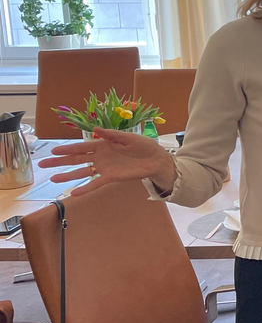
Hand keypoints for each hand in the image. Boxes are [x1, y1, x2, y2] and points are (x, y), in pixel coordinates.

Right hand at [38, 127, 175, 197]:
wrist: (156, 160)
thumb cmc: (143, 146)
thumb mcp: (128, 137)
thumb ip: (111, 134)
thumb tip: (95, 129)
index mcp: (103, 144)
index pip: (82, 146)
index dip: (68, 148)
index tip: (53, 150)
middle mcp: (101, 156)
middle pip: (77, 159)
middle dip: (60, 161)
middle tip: (43, 164)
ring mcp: (104, 168)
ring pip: (82, 172)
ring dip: (68, 175)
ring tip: (53, 178)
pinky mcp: (111, 177)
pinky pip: (95, 183)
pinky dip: (85, 188)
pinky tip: (73, 193)